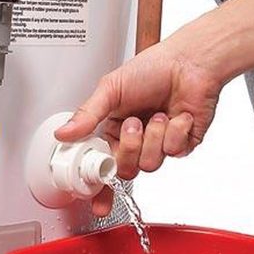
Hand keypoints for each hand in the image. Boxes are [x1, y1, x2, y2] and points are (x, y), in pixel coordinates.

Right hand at [55, 36, 223, 214]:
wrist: (189, 62)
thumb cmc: (152, 68)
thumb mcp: (111, 89)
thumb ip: (87, 115)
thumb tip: (63, 133)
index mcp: (114, 130)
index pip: (100, 165)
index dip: (97, 183)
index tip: (95, 191)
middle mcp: (135, 141)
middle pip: (125, 171)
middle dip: (130, 148)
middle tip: (134, 124)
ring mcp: (159, 145)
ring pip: (150, 164)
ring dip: (154, 136)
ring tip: (159, 114)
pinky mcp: (182, 145)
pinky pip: (174, 152)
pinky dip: (176, 131)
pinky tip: (178, 115)